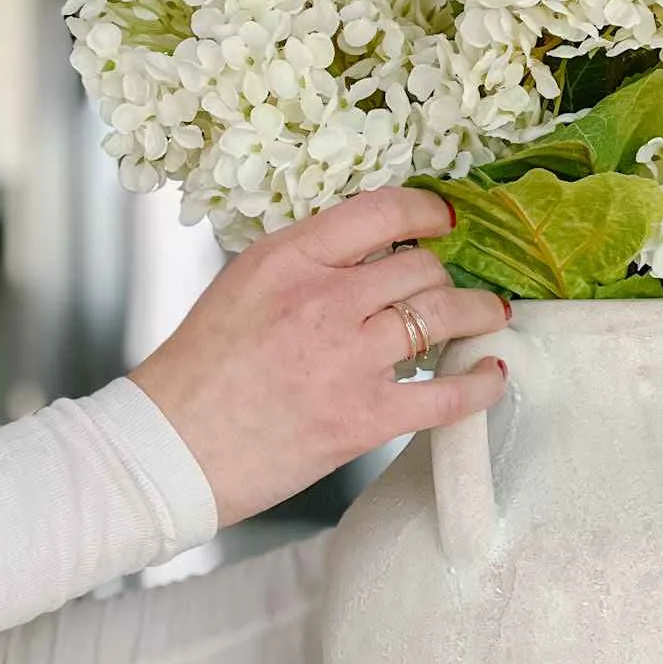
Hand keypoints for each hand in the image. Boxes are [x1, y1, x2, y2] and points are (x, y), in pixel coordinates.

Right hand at [130, 187, 508, 526]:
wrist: (170, 451)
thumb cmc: (194, 378)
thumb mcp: (239, 289)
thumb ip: (300, 267)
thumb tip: (362, 259)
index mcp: (287, 259)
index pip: (381, 211)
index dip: (428, 212)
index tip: (444, 222)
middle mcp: (323, 300)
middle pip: (420, 267)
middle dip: (445, 277)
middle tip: (454, 289)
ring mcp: (348, 359)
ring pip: (443, 316)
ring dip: (477, 315)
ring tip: (488, 317)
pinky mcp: (364, 418)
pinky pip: (448, 394)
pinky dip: (481, 384)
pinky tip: (492, 375)